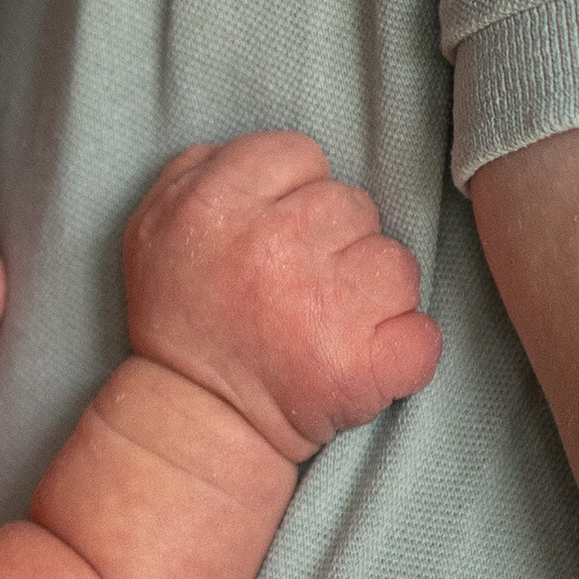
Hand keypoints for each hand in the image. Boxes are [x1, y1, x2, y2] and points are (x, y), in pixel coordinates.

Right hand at [123, 132, 437, 456]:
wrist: (195, 424)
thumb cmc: (183, 321)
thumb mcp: (156, 225)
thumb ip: (203, 167)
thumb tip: (276, 158)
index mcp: (218, 205)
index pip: (302, 154)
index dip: (296, 194)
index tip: (277, 236)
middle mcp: (273, 249)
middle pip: (354, 205)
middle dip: (336, 242)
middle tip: (298, 288)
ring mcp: (323, 310)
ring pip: (396, 263)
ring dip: (373, 293)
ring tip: (327, 324)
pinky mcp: (360, 370)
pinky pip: (422, 334)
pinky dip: (405, 349)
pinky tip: (366, 357)